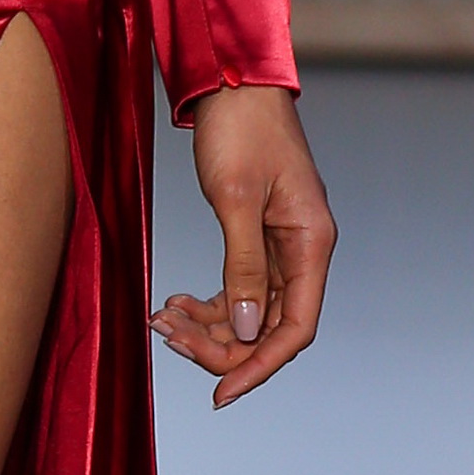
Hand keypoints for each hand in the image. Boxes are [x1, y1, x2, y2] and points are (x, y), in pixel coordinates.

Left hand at [155, 84, 335, 408]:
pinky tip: (174, 302)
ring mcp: (280, 245)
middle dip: (221, 344)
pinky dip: (209, 301)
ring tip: (162, 320)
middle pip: (271, 326)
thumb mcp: (235, 198)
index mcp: (311, 243)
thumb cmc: (240, 129)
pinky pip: (239, 288)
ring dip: (210, 325)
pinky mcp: (257, 236)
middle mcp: (302, 250)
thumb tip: (250, 329)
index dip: (260, 367)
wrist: (231, 80)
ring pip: (251, 311)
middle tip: (168, 339)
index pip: (296, 328)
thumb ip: (243, 266)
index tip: (219, 393)